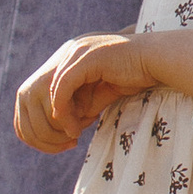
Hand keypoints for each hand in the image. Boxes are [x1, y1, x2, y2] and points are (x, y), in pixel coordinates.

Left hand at [14, 33, 152, 152]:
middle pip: (35, 93)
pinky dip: (65, 111)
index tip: (60, 139)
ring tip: (73, 135)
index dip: (43, 119)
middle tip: (64, 142)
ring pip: (48, 92)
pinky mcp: (85, 58)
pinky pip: (63, 88)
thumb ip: (78, 105)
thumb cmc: (132, 78)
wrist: (156, 61)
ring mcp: (75, 52)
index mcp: (67, 58)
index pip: (37, 92)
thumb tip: (62, 126)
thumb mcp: (97, 95)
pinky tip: (76, 126)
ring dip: (57, 119)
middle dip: (46, 123)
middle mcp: (67, 52)